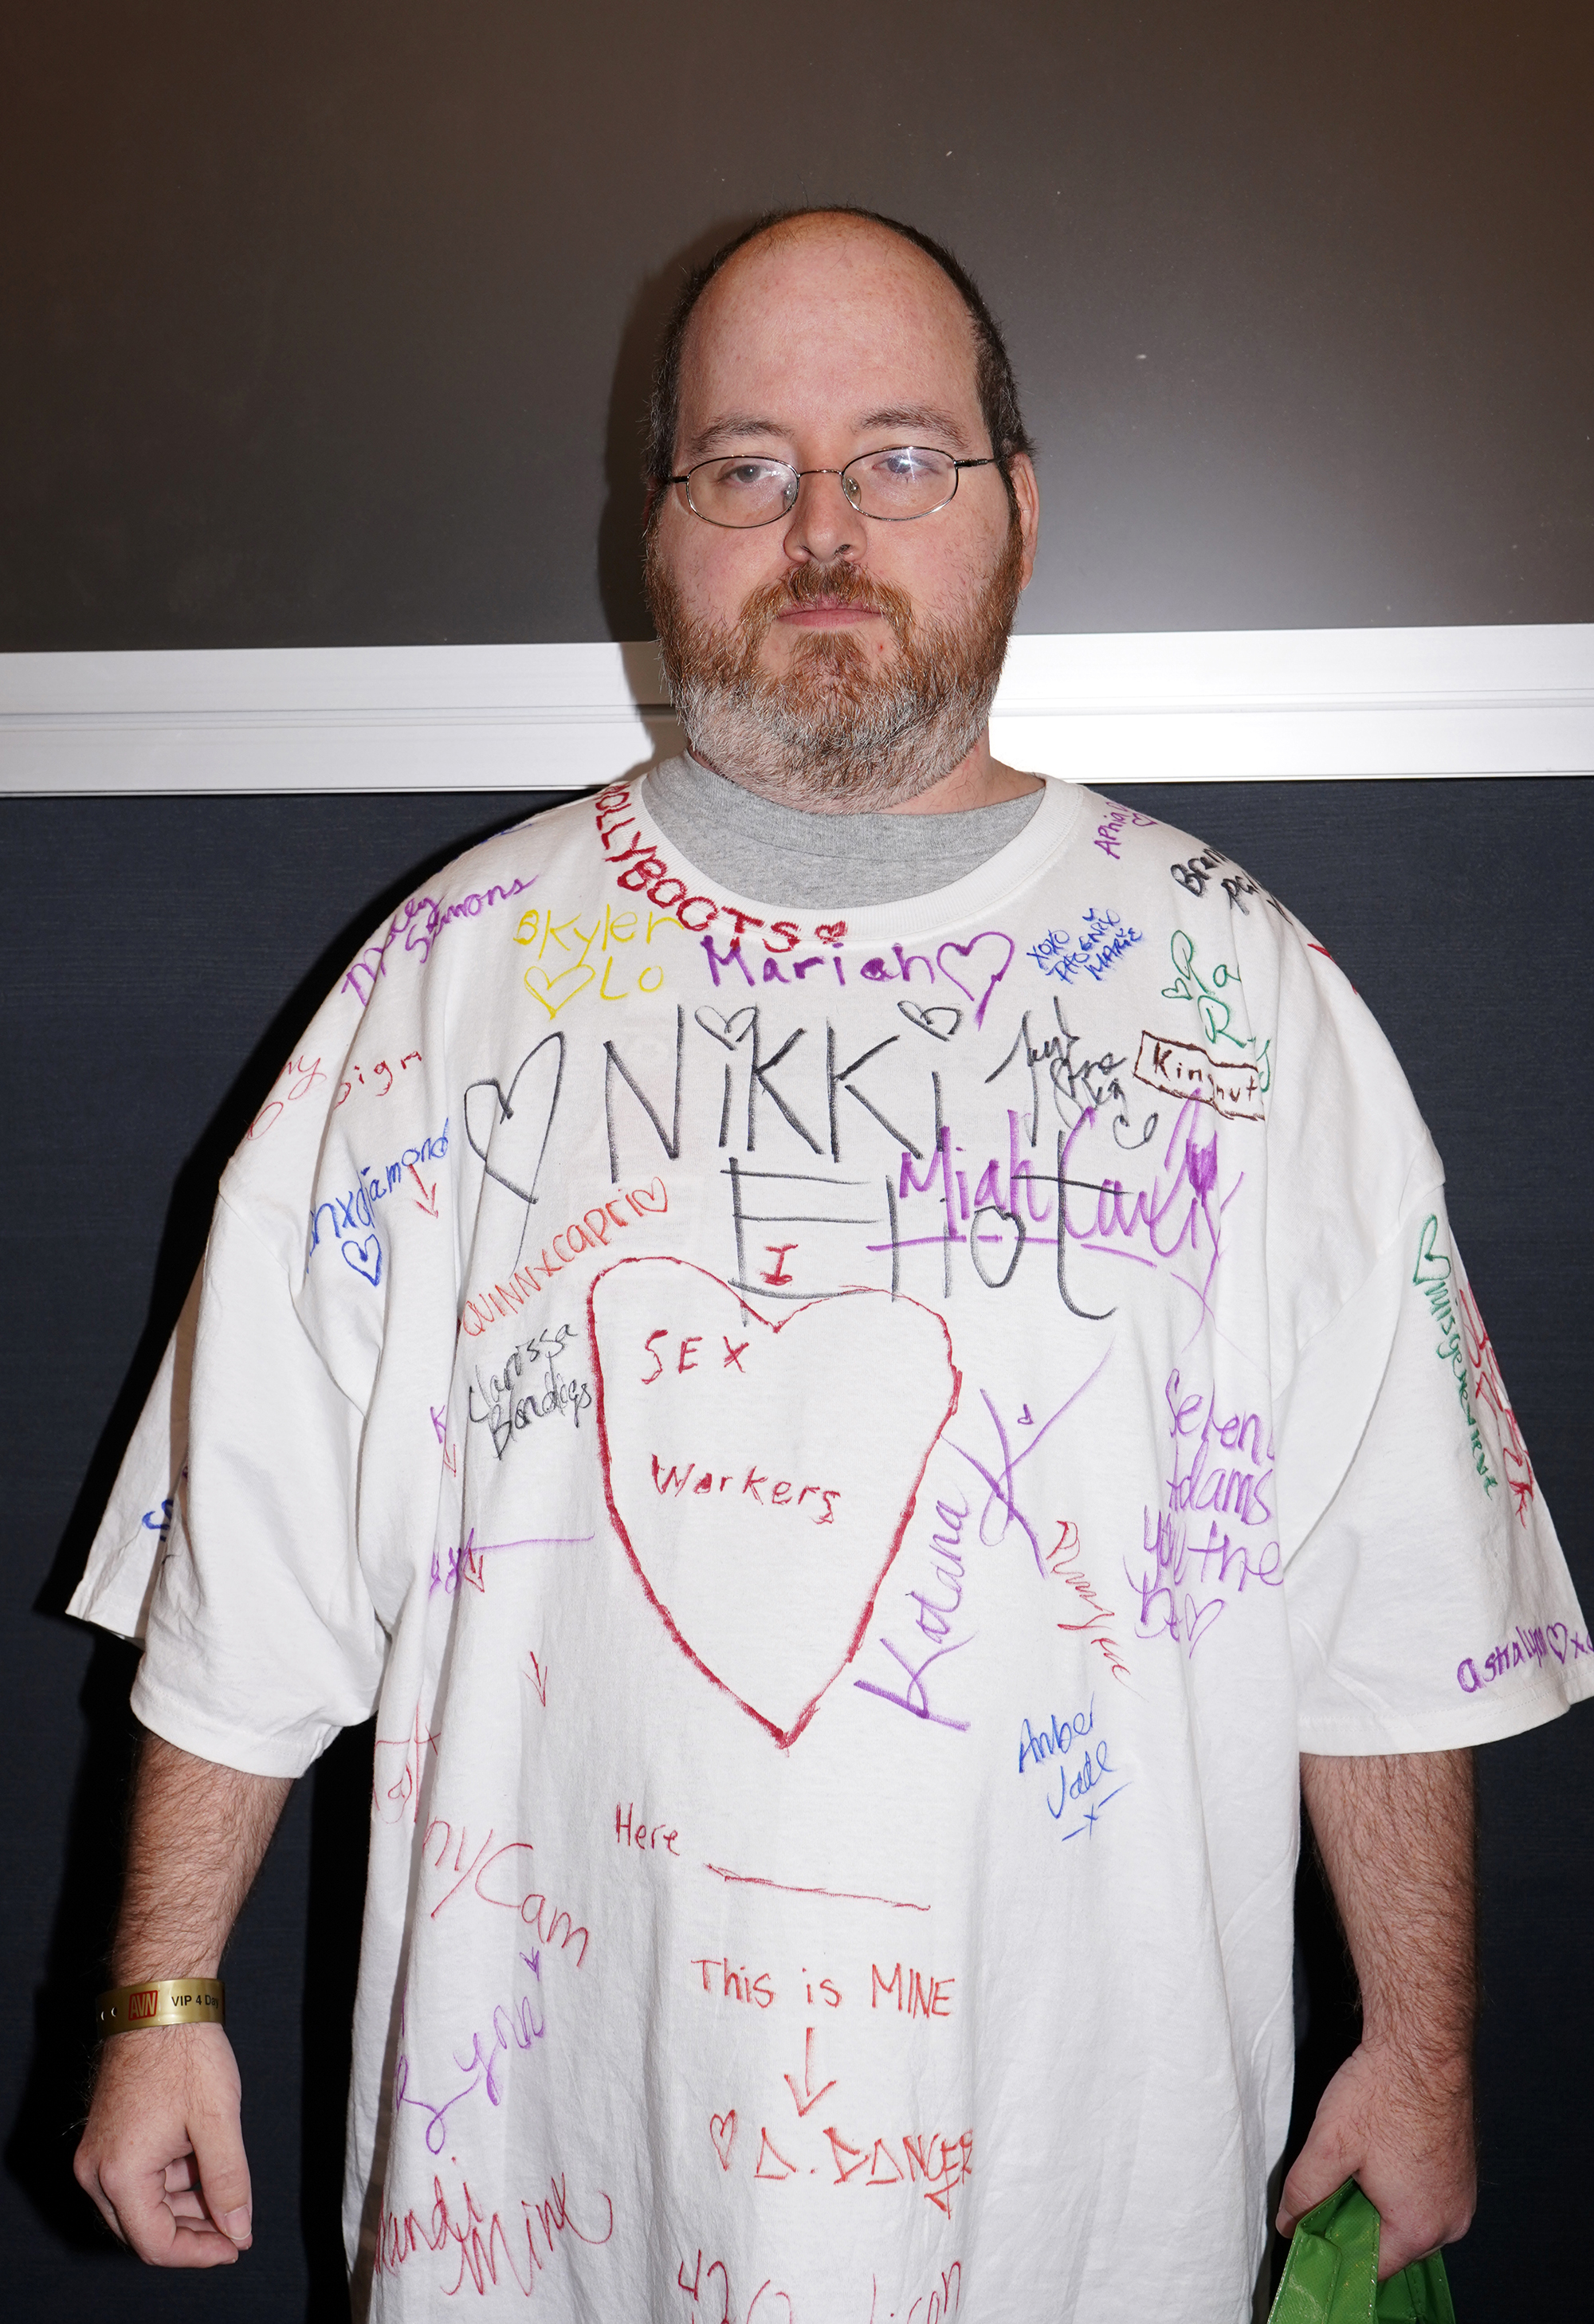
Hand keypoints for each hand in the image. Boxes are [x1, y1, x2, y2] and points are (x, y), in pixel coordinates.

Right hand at [74, 2021, 253, 2265]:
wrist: (160, 2000)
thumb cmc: (186, 2053)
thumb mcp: (218, 2121)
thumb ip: (229, 2183)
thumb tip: (238, 2231)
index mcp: (119, 2174)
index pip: (155, 2244)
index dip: (199, 2252)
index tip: (235, 2245)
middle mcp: (97, 2170)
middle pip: (144, 2229)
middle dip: (193, 2232)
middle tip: (237, 2225)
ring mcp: (99, 2152)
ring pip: (142, 2205)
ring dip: (185, 2206)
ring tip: (227, 2190)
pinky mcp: (109, 2137)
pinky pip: (138, 2178)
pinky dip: (173, 2181)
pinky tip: (205, 2165)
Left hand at [1277, 2038, 1474, 2277]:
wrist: (1422, 2044)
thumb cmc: (1384, 2091)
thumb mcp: (1328, 2146)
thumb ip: (1304, 2193)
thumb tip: (1289, 2223)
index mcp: (1419, 2227)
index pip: (1371, 2268)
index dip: (1337, 2251)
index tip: (1315, 2233)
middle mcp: (1451, 2220)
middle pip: (1393, 2246)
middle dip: (1359, 2223)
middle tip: (1334, 2185)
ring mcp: (1462, 2195)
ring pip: (1409, 2219)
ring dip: (1380, 2202)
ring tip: (1358, 2164)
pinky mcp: (1463, 2172)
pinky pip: (1426, 2196)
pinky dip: (1401, 2185)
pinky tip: (1381, 2153)